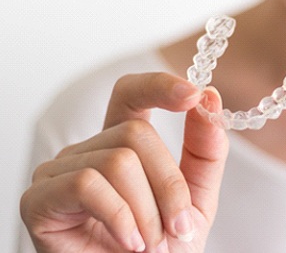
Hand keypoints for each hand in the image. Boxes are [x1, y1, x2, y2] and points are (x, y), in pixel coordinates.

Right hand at [20, 73, 228, 251]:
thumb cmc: (162, 246)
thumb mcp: (196, 198)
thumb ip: (205, 150)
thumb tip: (210, 97)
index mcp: (123, 144)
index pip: (131, 94)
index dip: (159, 85)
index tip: (193, 94)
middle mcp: (89, 151)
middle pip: (136, 135)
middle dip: (169, 185)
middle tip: (178, 227)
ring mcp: (60, 172)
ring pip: (117, 162)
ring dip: (147, 212)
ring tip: (150, 243)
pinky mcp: (39, 200)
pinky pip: (88, 185)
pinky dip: (120, 217)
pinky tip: (129, 243)